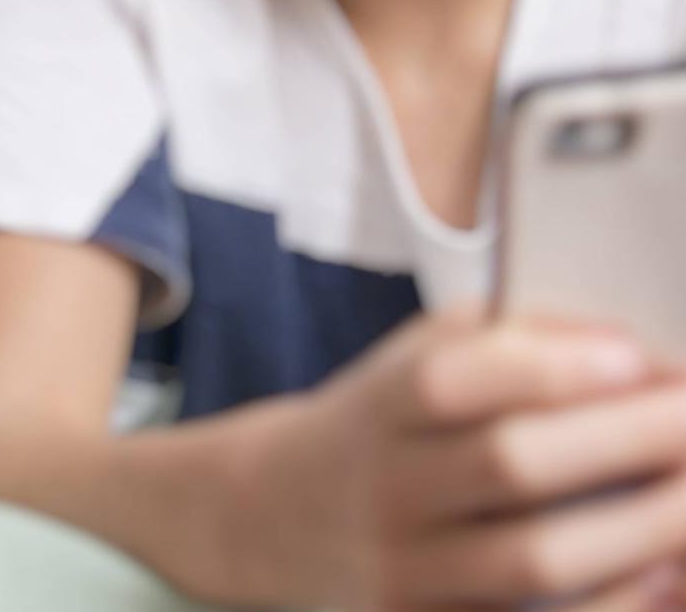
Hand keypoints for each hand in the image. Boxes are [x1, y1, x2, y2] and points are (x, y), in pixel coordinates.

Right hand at [229, 308, 685, 609]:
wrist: (280, 513)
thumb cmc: (385, 422)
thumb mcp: (417, 355)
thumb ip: (512, 341)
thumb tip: (641, 358)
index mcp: (379, 407)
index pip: (448, 382)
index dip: (544, 369)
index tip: (635, 358)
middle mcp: (384, 490)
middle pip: (506, 466)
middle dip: (625, 441)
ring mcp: (403, 571)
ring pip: (531, 561)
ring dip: (640, 531)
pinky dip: (614, 608)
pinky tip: (668, 577)